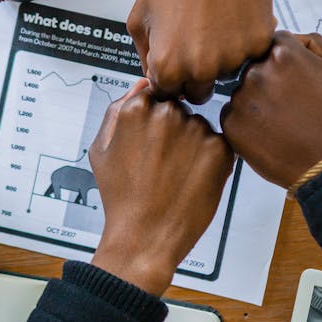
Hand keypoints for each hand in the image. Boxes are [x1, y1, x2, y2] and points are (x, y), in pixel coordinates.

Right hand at [89, 78, 234, 294]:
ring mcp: (195, 130)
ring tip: (175, 176)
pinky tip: (191, 181)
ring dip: (192, 145)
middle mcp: (167, 113)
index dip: (153, 121)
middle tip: (161, 166)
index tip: (151, 143)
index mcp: (135, 108)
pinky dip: (209, 160)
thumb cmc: (121, 196)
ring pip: (198, 126)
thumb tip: (142, 83)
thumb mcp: (101, 149)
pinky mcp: (219, 149)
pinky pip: (218, 144)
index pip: (154, 94)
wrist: (145, 238)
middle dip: (173, 131)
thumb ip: (116, 109)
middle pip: (178, 108)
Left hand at [128, 0, 275, 103]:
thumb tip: (154, 78)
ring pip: (227, 74)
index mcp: (168, 66)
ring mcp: (233, 59)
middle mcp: (201, 69)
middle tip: (198, 42)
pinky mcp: (259, 44)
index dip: (171, 78)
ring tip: (217, 22)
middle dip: (196, 74)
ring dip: (222, 57)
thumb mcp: (141, 15)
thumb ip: (145, 54)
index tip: (177, 61)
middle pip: (200, 92)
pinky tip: (235, 16)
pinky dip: (244, 41)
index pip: (169, 94)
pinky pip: (251, 54)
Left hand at [220, 31, 321, 188]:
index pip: (274, 44)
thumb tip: (291, 36)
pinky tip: (268, 132)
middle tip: (290, 104)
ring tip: (281, 120)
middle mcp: (257, 71)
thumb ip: (313, 42)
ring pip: (243, 90)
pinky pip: (233, 114)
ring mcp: (241, 98)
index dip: (287, 62)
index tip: (296, 79)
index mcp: (283, 53)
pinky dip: (247, 121)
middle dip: (270, 79)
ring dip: (257, 100)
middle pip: (256, 65)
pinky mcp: (231, 124)